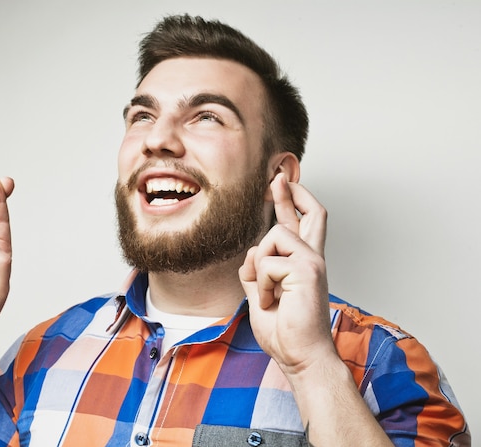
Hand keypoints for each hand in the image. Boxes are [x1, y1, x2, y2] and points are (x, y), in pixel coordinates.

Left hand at [239, 173, 334, 375]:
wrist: (299, 355)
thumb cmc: (284, 330)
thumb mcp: (261, 293)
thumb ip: (257, 270)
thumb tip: (252, 253)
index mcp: (303, 264)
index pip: (303, 226)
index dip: (293, 203)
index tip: (281, 184)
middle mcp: (313, 258)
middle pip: (312, 213)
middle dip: (292, 192)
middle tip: (277, 176)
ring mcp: (312, 261)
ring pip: (273, 236)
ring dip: (259, 264)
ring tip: (269, 294)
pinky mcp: (307, 268)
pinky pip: (267, 261)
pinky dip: (262, 283)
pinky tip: (273, 301)